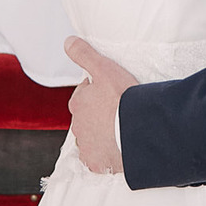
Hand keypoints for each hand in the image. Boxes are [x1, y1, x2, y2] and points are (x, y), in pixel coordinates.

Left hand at [65, 37, 137, 174]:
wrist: (137, 130)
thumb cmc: (122, 98)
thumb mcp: (103, 68)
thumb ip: (84, 54)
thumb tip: (67, 41)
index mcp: (78, 104)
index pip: (84, 95)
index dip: (97, 91)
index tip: (111, 92)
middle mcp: (77, 127)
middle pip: (86, 118)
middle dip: (97, 114)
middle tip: (117, 110)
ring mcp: (87, 146)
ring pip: (91, 138)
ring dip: (101, 134)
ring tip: (120, 129)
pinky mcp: (97, 164)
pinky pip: (99, 159)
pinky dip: (106, 154)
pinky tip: (118, 148)